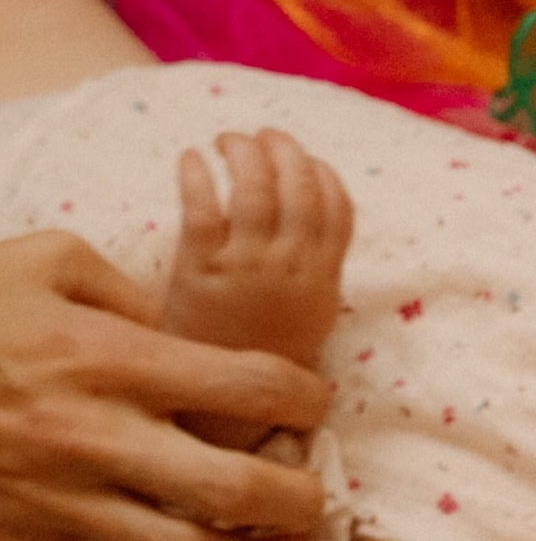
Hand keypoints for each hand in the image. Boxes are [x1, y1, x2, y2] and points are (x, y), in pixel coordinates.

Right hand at [0, 227, 327, 540]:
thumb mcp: (42, 263)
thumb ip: (128, 291)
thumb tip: (191, 338)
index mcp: (106, 359)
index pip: (247, 384)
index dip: (304, 397)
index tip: (313, 406)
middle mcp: (92, 436)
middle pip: (235, 489)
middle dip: (300, 499)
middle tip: (317, 497)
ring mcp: (58, 502)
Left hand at [163, 129, 353, 378]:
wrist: (228, 403)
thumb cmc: (263, 352)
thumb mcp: (309, 312)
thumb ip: (312, 265)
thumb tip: (307, 212)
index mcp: (323, 278)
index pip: (339, 207)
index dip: (320, 172)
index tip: (300, 161)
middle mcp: (294, 269)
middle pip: (301, 187)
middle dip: (283, 149)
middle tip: (262, 138)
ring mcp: (250, 269)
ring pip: (256, 188)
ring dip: (243, 152)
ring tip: (226, 142)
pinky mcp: (203, 269)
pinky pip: (204, 207)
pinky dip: (198, 173)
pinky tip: (192, 159)